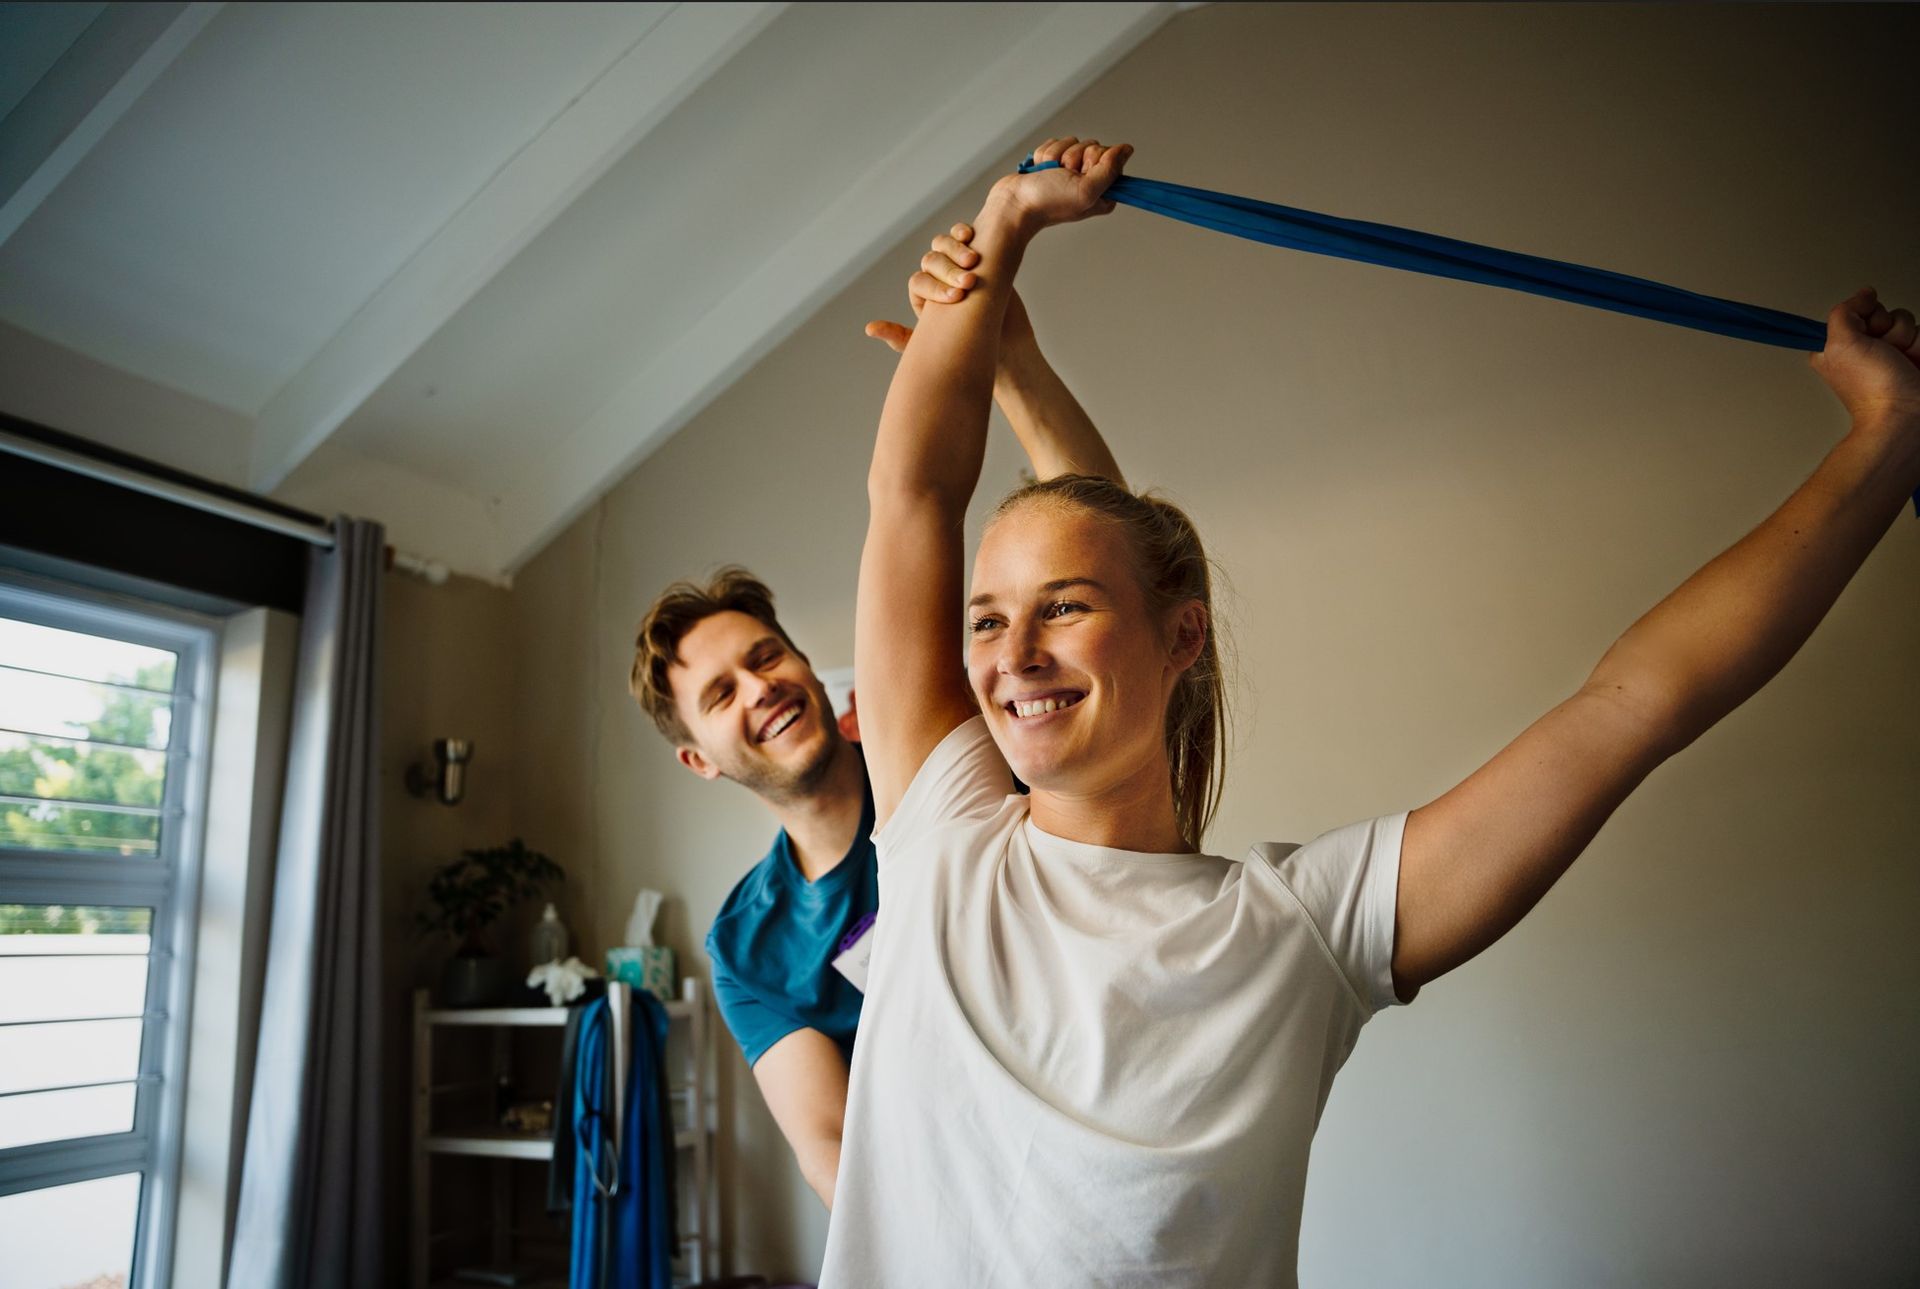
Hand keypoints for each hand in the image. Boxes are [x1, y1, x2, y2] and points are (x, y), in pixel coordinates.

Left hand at [864, 224, 1035, 354]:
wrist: (1006, 347)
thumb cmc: (967, 352)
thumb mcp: (931, 350)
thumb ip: (900, 339)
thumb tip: (869, 328)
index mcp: (924, 297)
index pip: (920, 283)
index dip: (934, 287)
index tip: (956, 298)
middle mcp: (938, 277)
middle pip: (932, 261)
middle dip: (949, 269)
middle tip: (969, 282)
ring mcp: (958, 264)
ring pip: (945, 244)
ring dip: (955, 248)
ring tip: (973, 261)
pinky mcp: (980, 256)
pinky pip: (965, 236)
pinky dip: (964, 232)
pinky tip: (973, 236)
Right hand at [988, 136, 1131, 232]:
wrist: (1014, 203)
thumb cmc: (1048, 202)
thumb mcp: (1086, 189)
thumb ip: (1110, 169)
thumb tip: (1127, 149)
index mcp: (1104, 192)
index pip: (1112, 158)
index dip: (1095, 160)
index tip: (1081, 173)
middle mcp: (1089, 181)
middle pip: (1093, 147)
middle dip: (1074, 156)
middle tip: (1063, 175)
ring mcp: (1071, 171)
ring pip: (1073, 142)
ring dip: (1057, 155)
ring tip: (1049, 174)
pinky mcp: (1054, 162)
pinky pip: (1056, 143)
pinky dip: (1045, 154)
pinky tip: (1041, 170)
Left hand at [1810, 287, 1919, 427]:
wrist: (1906, 413)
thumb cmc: (1873, 389)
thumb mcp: (1841, 344)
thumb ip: (1844, 311)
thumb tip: (1864, 293)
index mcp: (1838, 346)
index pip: (1855, 309)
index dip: (1863, 317)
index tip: (1863, 333)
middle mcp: (1864, 347)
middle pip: (1883, 312)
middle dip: (1887, 328)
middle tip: (1883, 352)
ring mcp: (1892, 350)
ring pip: (1906, 320)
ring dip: (1906, 339)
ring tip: (1900, 361)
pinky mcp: (1915, 353)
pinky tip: (1914, 363)